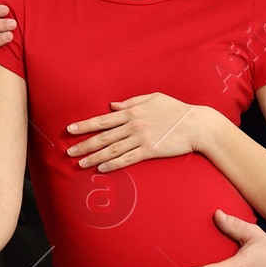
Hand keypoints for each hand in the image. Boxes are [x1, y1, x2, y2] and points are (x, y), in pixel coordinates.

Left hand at [66, 94, 206, 171]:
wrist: (196, 124)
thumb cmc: (176, 110)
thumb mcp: (153, 98)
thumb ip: (131, 102)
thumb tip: (112, 105)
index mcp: (132, 111)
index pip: (103, 119)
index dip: (85, 125)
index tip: (70, 130)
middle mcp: (133, 125)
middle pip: (103, 136)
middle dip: (84, 144)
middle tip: (69, 152)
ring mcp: (141, 139)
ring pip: (112, 150)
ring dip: (94, 157)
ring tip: (80, 163)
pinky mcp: (150, 151)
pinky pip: (128, 159)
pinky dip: (113, 164)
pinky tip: (101, 168)